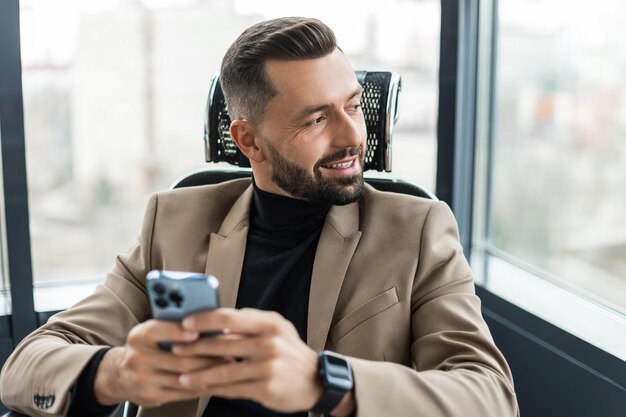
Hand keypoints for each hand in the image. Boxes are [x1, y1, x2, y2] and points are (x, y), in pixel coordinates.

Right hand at [94, 319, 229, 407]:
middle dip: (208, 356)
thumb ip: (172, 325)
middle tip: (230, 351)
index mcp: (139, 336)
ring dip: (210, 373)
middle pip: (179, 359)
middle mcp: (137, 358)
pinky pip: (183, 393)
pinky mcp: (151, 397)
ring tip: (229, 366)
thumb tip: (207, 321)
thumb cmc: (146, 346)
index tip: (199, 331)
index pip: (158, 331)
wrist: (120, 374)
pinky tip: (217, 380)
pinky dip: (202, 387)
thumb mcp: (152, 331)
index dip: (179, 331)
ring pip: (184, 378)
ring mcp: (143, 380)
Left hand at [172, 308, 323, 412]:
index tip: (184, 324)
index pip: (230, 317)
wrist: (316, 380)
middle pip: (222, 344)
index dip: (204, 320)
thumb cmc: (290, 351)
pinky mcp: (265, 389)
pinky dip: (214, 389)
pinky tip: (202, 388)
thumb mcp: (277, 328)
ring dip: (198, 374)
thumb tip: (218, 320)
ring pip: (224, 370)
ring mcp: (268, 368)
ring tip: (181, 376)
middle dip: (194, 348)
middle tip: (174, 351)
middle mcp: (269, 343)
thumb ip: (250, 322)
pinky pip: (232, 389)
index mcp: (269, 324)